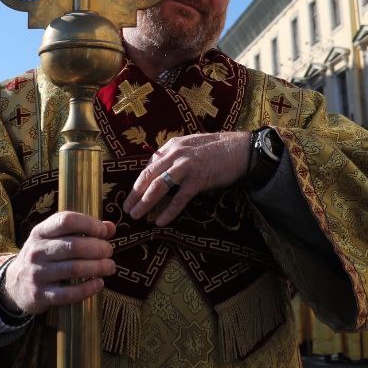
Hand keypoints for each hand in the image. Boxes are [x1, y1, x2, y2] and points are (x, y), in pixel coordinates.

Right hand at [2, 211, 115, 315]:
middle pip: (74, 246)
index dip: (89, 224)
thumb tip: (110, 227)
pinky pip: (68, 293)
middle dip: (98, 248)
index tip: (104, 232)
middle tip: (109, 251)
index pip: (66, 220)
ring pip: (74, 269)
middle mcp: (37, 251)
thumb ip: (81, 231)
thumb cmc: (43, 256)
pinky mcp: (40, 295)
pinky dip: (88, 289)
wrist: (14, 284)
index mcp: (41, 232)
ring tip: (110, 267)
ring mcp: (37, 274)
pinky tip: (99, 284)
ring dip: (98, 268)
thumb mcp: (54, 239)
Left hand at [123, 131, 248, 226]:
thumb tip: (160, 171)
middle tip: (126, 208)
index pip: (150, 166)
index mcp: (172, 146)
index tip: (131, 195)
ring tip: (136, 215)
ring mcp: (187, 166)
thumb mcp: (190, 146)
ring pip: (159, 186)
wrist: (241, 149)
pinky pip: (180, 198)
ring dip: (145, 202)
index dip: (138, 182)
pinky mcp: (199, 179)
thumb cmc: (217, 149)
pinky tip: (160, 221)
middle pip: (149, 176)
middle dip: (135, 193)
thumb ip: (175, 156)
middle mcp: (176, 154)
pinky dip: (169, 211)